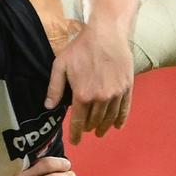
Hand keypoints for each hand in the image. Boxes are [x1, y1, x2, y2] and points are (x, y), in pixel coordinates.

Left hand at [45, 23, 132, 143]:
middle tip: (86, 130)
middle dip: (89, 128)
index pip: (79, 122)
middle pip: (94, 121)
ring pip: (109, 118)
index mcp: (82, 95)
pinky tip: (116, 125)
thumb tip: (48, 106)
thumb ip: (54, 88)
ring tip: (100, 132)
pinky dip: (120, 120)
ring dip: (103, 127)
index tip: (76, 141)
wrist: (106, 34)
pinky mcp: (127, 88)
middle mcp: (100, 98)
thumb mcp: (60, 65)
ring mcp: (115, 94)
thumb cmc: (80, 48)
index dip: (77, 134)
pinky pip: (124, 110)